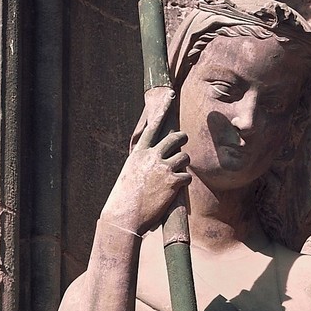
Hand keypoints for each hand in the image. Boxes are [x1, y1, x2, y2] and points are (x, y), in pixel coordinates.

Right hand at [99, 86, 191, 236]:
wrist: (124, 216)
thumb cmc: (125, 197)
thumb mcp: (130, 174)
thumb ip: (143, 164)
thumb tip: (154, 161)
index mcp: (140, 153)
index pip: (153, 125)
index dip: (163, 109)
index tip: (171, 95)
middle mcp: (152, 156)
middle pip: (176, 138)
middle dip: (182, 139)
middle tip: (182, 142)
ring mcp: (163, 168)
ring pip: (184, 157)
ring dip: (182, 165)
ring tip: (174, 175)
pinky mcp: (173, 182)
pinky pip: (187, 176)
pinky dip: (183, 182)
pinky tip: (175, 189)